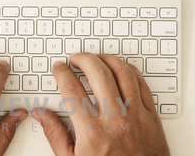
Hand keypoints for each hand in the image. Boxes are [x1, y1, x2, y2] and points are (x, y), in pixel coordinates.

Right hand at [32, 53, 169, 155]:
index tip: (59, 69)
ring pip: (123, 73)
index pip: (72, 90)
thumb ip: (56, 135)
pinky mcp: (152, 118)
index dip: (62, 73)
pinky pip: (142, 84)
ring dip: (107, 59)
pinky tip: (120, 69)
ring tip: (97, 59)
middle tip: (75, 59)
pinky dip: (129, 71)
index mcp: (93, 133)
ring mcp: (137, 117)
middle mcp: (116, 121)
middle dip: (83, 59)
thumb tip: (42, 115)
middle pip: (98, 73)